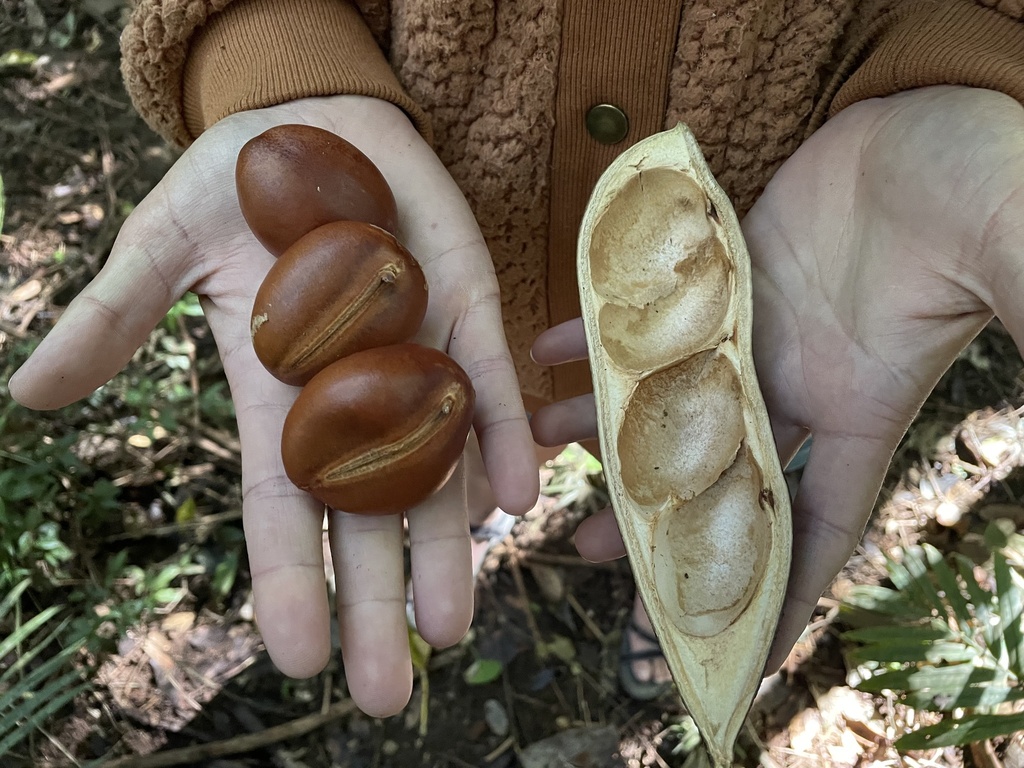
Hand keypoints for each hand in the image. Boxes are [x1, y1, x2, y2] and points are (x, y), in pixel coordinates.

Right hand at [9, 95, 538, 715]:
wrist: (314, 124)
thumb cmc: (233, 185)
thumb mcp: (161, 246)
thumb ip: (113, 319)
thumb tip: (26, 394)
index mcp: (276, 398)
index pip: (280, 507)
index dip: (287, 580)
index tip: (295, 659)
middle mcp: (352, 399)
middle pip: (365, 517)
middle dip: (375, 600)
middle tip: (385, 694)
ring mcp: (416, 360)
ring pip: (437, 469)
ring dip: (449, 544)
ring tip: (453, 622)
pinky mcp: (466, 310)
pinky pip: (488, 386)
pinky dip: (501, 436)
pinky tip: (515, 494)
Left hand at [531, 85, 1023, 670]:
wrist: (936, 119)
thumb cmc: (984, 191)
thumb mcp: (1012, 276)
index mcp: (856, 409)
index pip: (810, 524)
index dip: (775, 590)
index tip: (728, 644)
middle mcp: (792, 381)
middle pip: (706, 466)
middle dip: (646, 512)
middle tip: (582, 547)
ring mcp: (748, 328)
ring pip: (657, 390)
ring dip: (596, 419)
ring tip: (535, 441)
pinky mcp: (716, 275)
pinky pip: (640, 312)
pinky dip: (591, 329)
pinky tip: (546, 347)